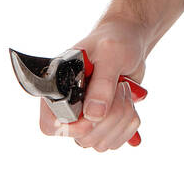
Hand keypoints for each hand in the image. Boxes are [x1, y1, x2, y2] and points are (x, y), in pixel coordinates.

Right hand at [38, 16, 148, 152]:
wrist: (131, 40)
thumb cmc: (116, 40)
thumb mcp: (111, 54)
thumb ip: (102, 83)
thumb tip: (94, 115)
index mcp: (58, 87)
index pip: (51, 125)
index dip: (76, 127)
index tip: (98, 112)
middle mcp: (68, 106)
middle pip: (82, 139)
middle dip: (110, 118)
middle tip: (121, 88)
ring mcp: (85, 117)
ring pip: (99, 143)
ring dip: (121, 121)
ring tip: (125, 92)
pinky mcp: (102, 122)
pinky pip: (113, 142)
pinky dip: (127, 128)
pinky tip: (132, 107)